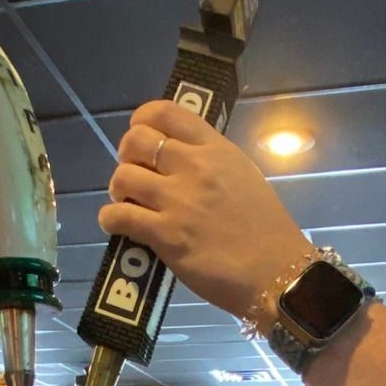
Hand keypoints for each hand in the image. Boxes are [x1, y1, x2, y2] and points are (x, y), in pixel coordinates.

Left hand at [98, 101, 309, 323]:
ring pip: (122, 177)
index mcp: (216, 149)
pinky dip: (110, 219)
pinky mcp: (165, 235)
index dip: (142, 119)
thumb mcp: (244, 177)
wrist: (275, 273)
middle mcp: (194, 167)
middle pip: (135, 140)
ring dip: (118, 189)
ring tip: (128, 202)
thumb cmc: (266, 230)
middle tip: (134, 174)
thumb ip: (211, 163)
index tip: (139, 133)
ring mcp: (178, 200)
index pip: (166, 112)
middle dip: (126, 155)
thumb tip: (179, 159)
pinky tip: (118, 225)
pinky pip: (118, 216)